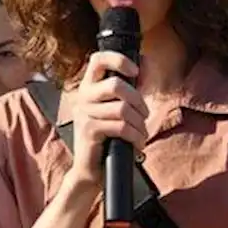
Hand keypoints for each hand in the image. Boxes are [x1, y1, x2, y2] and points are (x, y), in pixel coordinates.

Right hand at [65, 51, 149, 188]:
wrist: (91, 168)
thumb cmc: (108, 137)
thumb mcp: (118, 107)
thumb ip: (130, 86)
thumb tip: (146, 61)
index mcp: (89, 87)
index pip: (98, 60)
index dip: (119, 60)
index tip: (136, 71)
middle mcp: (82, 97)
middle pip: (115, 85)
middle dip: (138, 101)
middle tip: (143, 114)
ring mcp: (84, 114)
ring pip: (122, 109)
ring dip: (139, 123)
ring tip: (140, 133)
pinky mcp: (89, 131)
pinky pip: (121, 127)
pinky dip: (136, 136)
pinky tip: (137, 143)